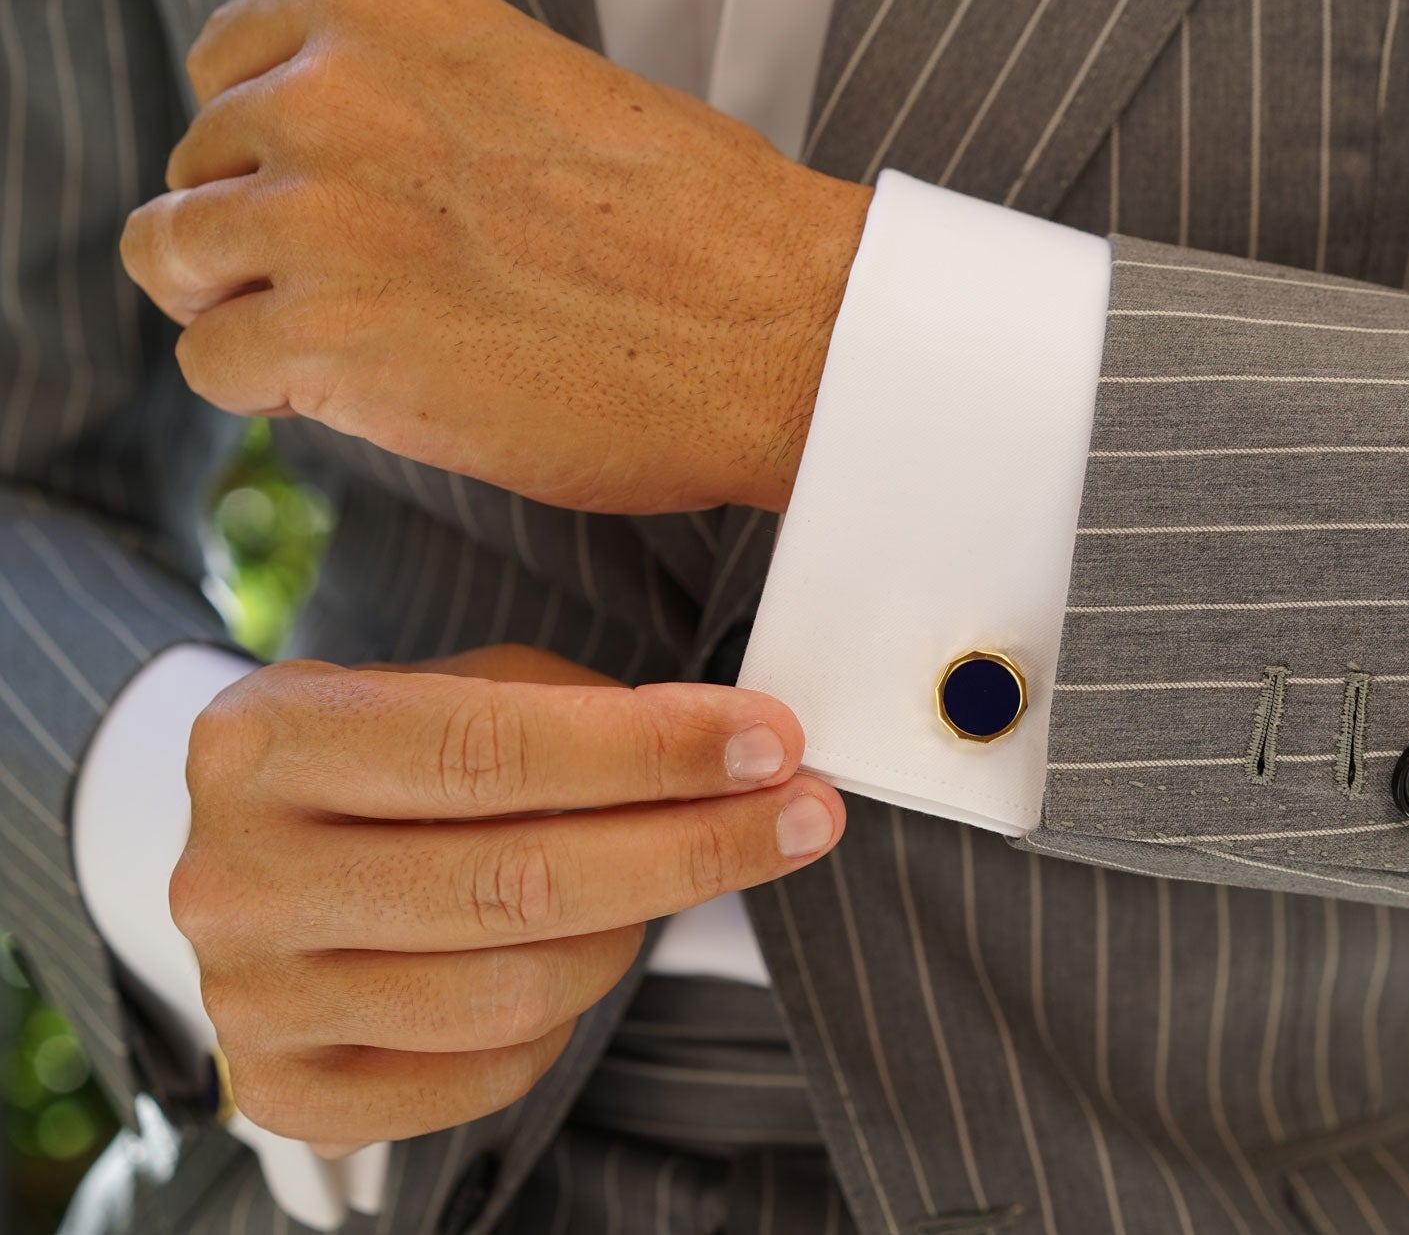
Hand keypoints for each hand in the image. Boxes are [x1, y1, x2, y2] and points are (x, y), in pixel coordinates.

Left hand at [121, 0, 872, 513]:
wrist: (783, 329)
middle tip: (374, 289)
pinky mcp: (327, 339)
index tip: (337, 200)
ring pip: (173, 258)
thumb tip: (342, 170)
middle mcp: (331, 92)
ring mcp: (319, 215)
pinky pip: (210, 365)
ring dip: (250, 309)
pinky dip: (270, 392)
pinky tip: (369, 391)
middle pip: (199, 167)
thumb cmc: (701, 229)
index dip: (270, 148)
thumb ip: (419, 104)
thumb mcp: (540, 89)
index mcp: (387, 10)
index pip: (224, 64)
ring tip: (361, 342)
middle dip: (264, 235)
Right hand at [168, 644, 843, 1148]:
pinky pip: (487, 1073)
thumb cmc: (386, 756)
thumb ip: (576, 707)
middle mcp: (239, 875)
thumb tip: (730, 748)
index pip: (491, 749)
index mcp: (268, 740)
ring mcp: (251, 996)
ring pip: (516, 990)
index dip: (652, 751)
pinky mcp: (286, 1092)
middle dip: (693, 847)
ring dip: (634, 932)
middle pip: (519, 882)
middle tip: (800, 815)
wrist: (261, 855)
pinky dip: (565, 1020)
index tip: (772, 743)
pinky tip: (583, 954)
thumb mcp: (453, 686)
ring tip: (669, 877)